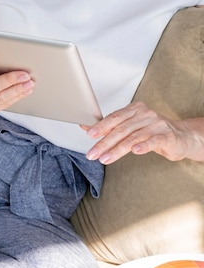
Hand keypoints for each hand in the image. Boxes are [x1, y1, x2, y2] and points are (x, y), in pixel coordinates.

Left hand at [82, 101, 203, 163]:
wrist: (182, 137)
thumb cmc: (153, 132)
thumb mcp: (131, 127)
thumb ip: (111, 127)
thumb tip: (86, 127)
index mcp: (135, 109)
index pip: (115, 117)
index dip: (101, 125)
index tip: (89, 134)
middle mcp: (145, 114)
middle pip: (121, 129)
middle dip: (104, 142)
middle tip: (92, 153)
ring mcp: (157, 125)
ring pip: (133, 137)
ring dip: (117, 149)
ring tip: (105, 159)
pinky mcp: (167, 136)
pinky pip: (153, 141)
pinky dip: (143, 146)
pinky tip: (135, 151)